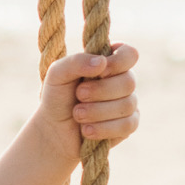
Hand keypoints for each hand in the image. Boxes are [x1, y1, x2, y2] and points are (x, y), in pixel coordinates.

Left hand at [38, 43, 139, 161]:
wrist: (54, 130)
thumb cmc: (57, 97)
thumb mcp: (58, 74)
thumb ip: (76, 62)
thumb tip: (102, 62)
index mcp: (108, 62)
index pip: (129, 54)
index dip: (119, 62)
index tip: (100, 71)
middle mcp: (122, 80)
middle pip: (129, 82)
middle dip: (100, 91)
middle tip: (79, 95)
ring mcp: (128, 103)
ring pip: (127, 105)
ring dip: (97, 111)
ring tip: (77, 114)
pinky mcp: (128, 125)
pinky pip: (127, 125)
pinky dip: (104, 128)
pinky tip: (87, 130)